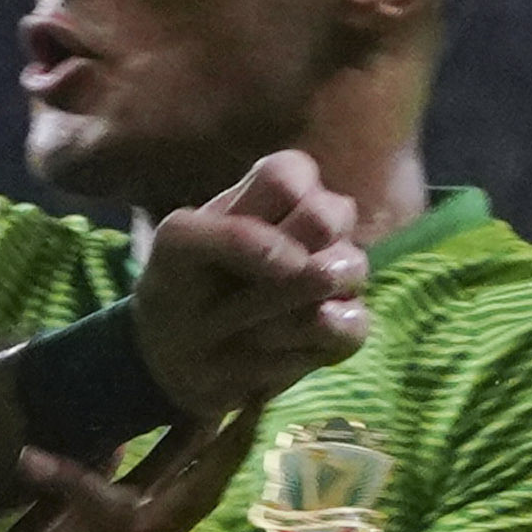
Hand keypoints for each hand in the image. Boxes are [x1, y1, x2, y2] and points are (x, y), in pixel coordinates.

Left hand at [129, 149, 370, 440]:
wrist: (178, 356)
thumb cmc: (179, 285)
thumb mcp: (178, 247)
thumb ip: (230, 236)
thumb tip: (298, 262)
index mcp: (276, 188)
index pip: (291, 175)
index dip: (260, 214)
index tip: (226, 241)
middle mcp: (316, 225)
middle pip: (331, 215)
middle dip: (282, 255)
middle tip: (242, 282)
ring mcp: (336, 274)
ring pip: (349, 269)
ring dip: (286, 302)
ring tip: (246, 322)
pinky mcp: (345, 326)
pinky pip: (354, 325)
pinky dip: (307, 339)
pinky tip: (269, 344)